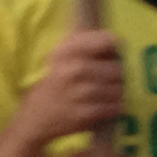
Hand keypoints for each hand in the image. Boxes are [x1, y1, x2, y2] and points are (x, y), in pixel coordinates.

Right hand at [18, 28, 124, 146]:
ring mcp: (81, 93)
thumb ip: (88, 42)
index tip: (109, 56)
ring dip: (115, 92)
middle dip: (116, 75)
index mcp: (69, 50)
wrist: (36, 116)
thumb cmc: (55, 80)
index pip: (108, 41)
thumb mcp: (63, 54)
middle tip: (107, 79)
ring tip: (105, 94)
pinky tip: (103, 106)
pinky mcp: (86, 115)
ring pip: (118, 89)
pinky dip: (113, 108)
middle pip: (117, 68)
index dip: (114, 49)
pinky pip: (114, 107)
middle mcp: (75, 69)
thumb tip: (119, 41)